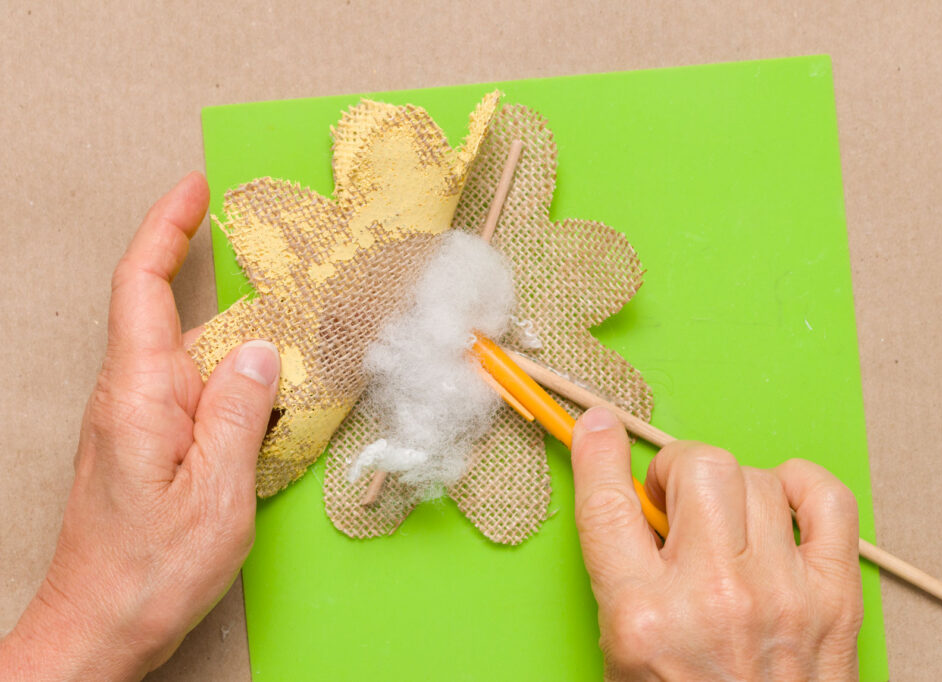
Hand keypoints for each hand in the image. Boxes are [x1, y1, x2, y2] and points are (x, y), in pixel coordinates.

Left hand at [0, 173, 279, 679]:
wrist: (98, 629)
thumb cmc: (150, 571)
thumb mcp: (215, 495)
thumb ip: (238, 416)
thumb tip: (259, 352)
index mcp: (140, 396)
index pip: (141, 287)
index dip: (165, 228)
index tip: (195, 188)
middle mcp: (130, 398)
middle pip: (175, 318)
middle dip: (221, 287)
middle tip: (283, 266)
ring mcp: (135, 422)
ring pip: (191, 359)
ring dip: (236, 343)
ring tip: (291, 344)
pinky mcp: (146, 445)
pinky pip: (193, 394)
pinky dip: (231, 382)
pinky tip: (266, 400)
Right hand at [571, 407, 862, 680]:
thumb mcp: (623, 655)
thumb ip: (621, 574)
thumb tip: (629, 493)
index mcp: (643, 619)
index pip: (608, 505)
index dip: (596, 451)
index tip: (597, 426)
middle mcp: (713, 598)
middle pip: (696, 467)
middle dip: (677, 471)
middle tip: (673, 501)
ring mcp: (782, 594)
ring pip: (755, 476)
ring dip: (732, 487)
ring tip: (725, 521)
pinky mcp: (835, 599)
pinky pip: (826, 499)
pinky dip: (800, 486)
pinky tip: (779, 504)